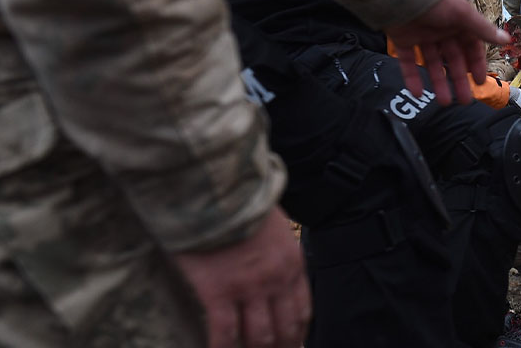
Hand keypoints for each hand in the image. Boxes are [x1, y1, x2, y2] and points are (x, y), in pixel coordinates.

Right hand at [174, 208, 309, 347]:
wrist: (220, 189)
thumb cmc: (243, 205)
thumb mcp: (276, 230)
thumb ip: (279, 256)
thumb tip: (273, 277)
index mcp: (293, 264)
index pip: (302, 311)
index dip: (297, 335)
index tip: (292, 346)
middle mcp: (276, 280)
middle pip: (283, 329)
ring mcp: (249, 287)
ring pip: (258, 336)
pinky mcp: (219, 290)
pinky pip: (224, 332)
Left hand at [385, 0, 509, 104]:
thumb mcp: (464, 14)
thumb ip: (483, 30)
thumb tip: (507, 40)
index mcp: (459, 21)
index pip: (471, 46)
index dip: (476, 64)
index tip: (480, 82)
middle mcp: (441, 29)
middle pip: (452, 58)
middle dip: (458, 79)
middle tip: (464, 101)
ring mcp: (421, 34)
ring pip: (431, 62)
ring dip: (438, 82)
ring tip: (444, 103)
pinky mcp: (401, 39)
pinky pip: (407, 61)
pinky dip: (412, 77)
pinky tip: (417, 93)